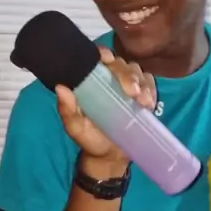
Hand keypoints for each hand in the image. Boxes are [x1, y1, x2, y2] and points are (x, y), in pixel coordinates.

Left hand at [55, 48, 155, 167]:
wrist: (109, 156)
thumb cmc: (89, 138)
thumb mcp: (75, 126)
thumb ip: (67, 109)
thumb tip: (60, 88)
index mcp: (93, 80)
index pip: (98, 57)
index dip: (104, 54)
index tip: (108, 61)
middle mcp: (110, 79)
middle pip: (121, 64)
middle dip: (128, 75)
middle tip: (132, 92)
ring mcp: (128, 86)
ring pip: (138, 72)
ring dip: (142, 84)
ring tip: (143, 102)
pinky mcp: (142, 95)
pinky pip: (150, 84)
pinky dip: (151, 91)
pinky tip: (148, 104)